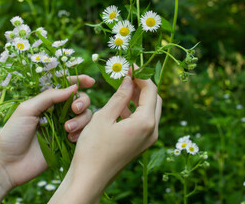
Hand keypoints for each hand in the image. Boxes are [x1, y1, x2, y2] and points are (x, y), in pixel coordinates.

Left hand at [0, 75, 94, 188]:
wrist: (9, 164)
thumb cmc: (13, 134)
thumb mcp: (27, 110)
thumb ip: (49, 97)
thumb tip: (73, 87)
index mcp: (47, 102)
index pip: (66, 87)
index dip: (79, 81)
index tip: (90, 81)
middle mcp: (58, 113)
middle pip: (81, 100)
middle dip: (82, 101)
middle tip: (75, 109)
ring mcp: (64, 128)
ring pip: (85, 116)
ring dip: (81, 119)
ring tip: (68, 129)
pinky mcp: (68, 143)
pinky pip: (83, 134)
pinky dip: (81, 133)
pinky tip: (70, 138)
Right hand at [49, 76, 161, 203]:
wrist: (90, 178)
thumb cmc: (93, 148)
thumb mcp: (104, 117)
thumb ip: (119, 96)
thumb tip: (128, 79)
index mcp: (145, 123)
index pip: (151, 90)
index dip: (141, 75)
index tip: (129, 65)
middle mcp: (152, 131)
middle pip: (154, 100)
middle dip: (143, 85)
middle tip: (127, 76)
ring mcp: (148, 140)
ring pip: (150, 111)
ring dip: (139, 98)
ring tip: (122, 89)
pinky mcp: (141, 145)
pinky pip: (143, 122)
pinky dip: (135, 111)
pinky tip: (120, 108)